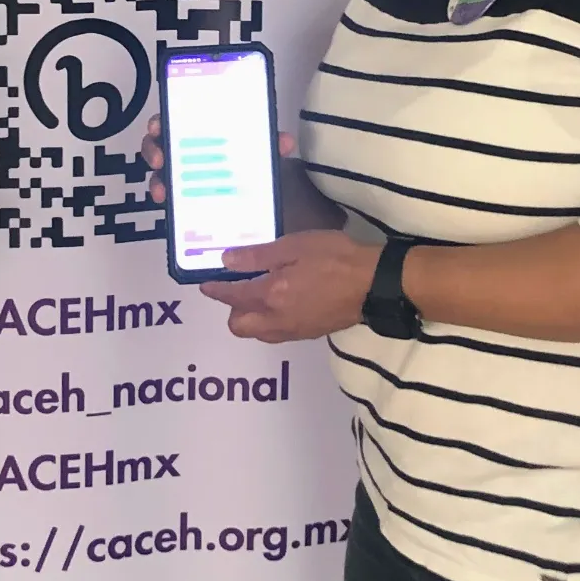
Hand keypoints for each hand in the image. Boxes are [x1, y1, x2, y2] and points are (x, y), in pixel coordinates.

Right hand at [139, 114, 296, 204]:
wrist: (252, 197)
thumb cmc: (248, 163)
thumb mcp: (258, 151)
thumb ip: (269, 144)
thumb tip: (284, 142)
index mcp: (202, 132)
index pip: (176, 119)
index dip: (163, 121)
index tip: (159, 126)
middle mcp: (186, 149)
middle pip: (160, 143)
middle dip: (154, 148)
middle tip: (160, 157)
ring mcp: (181, 173)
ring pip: (160, 170)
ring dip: (157, 177)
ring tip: (163, 188)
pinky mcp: (181, 194)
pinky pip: (166, 192)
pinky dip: (164, 195)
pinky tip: (167, 200)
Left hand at [197, 229, 375, 342]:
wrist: (374, 283)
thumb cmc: (336, 257)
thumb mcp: (295, 246)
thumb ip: (258, 256)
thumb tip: (227, 261)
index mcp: (271, 294)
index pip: (232, 296)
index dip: (215, 289)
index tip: (206, 284)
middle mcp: (277, 319)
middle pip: (239, 326)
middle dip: (231, 309)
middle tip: (238, 288)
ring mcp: (294, 330)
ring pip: (257, 333)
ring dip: (250, 318)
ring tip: (259, 296)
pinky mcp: (309, 334)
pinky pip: (276, 334)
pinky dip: (269, 323)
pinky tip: (281, 304)